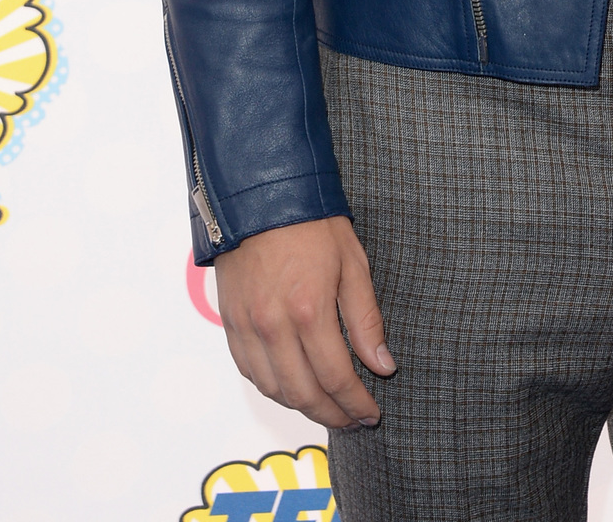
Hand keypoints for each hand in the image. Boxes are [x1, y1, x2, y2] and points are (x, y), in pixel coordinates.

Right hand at [213, 216, 395, 427]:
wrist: (260, 193)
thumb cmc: (311, 223)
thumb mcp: (352, 263)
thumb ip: (366, 319)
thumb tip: (382, 365)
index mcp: (309, 310)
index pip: (336, 377)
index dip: (356, 403)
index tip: (371, 413)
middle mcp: (273, 325)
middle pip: (304, 394)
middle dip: (332, 414)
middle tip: (353, 419)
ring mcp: (247, 326)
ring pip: (274, 389)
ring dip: (302, 406)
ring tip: (326, 406)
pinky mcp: (229, 322)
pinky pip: (249, 371)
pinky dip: (272, 387)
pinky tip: (291, 387)